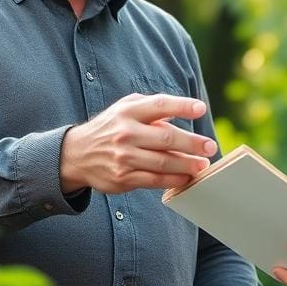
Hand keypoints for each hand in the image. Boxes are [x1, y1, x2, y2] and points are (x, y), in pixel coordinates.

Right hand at [59, 93, 216, 193]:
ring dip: (187, 164)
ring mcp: (123, 157)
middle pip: (166, 137)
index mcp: (128, 112)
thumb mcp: (125, 108)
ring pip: (163, 161)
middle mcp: (125, 133)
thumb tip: (183, 113)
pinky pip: (154, 180)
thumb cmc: (111, 127)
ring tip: (202, 165)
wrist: (76, 155)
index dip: (182, 106)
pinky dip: (173, 180)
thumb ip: (151, 107)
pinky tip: (186, 178)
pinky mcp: (123, 178)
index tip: (201, 109)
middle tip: (210, 146)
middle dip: (192, 143)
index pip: (159, 105)